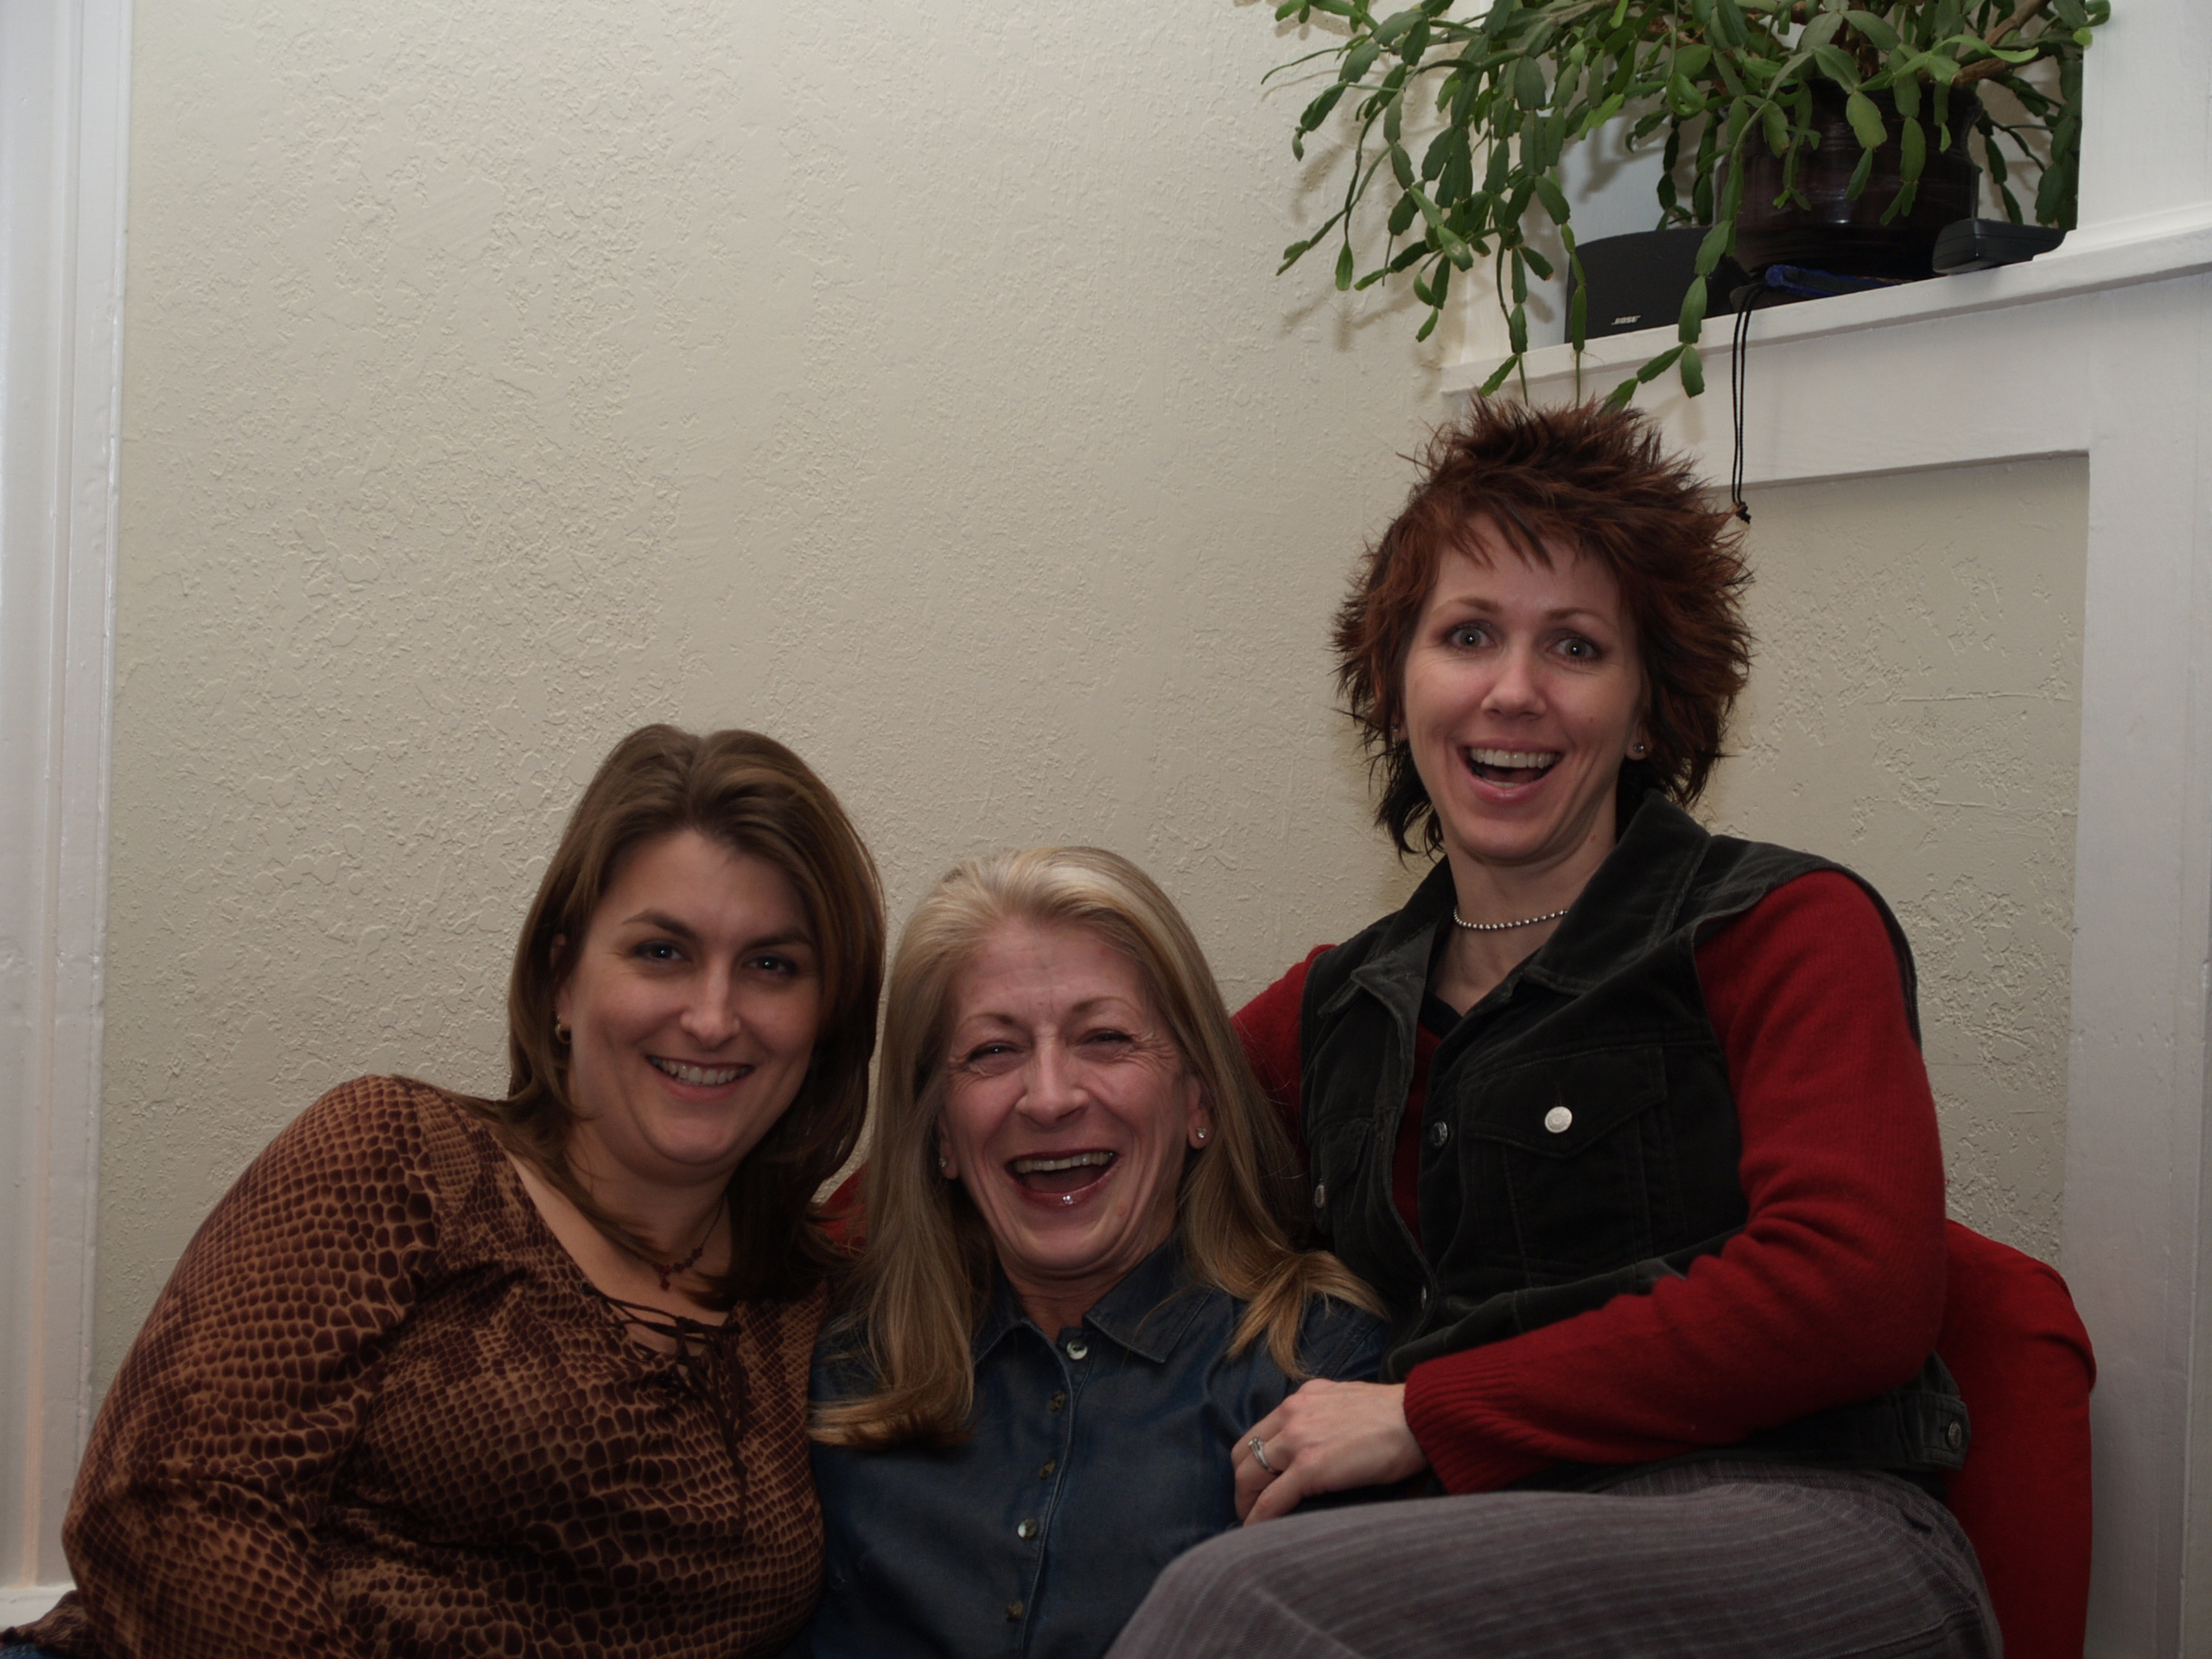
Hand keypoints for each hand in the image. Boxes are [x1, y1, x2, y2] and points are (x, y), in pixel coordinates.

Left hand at [1233, 1378, 1428, 1523]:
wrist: (1421, 1417)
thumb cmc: (1396, 1414)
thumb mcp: (1347, 1401)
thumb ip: (1324, 1416)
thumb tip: (1319, 1441)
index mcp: (1301, 1399)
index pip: (1258, 1433)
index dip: (1252, 1463)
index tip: (1258, 1484)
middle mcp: (1292, 1414)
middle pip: (1244, 1454)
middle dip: (1244, 1484)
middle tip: (1252, 1507)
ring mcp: (1298, 1439)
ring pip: (1249, 1476)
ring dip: (1247, 1503)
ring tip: (1254, 1524)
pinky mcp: (1310, 1466)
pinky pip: (1271, 1499)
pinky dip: (1259, 1519)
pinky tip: (1258, 1533)